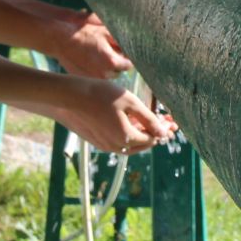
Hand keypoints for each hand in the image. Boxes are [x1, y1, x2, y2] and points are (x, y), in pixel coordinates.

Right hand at [49, 79, 175, 153]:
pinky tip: (129, 123)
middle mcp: (116, 146)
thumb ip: (148, 119)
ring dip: (141, 135)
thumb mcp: (130, 102)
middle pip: (142, 145)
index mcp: (126, 137)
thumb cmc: (100, 94)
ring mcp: (105, 145)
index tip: (171, 122)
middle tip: (164, 123)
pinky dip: (128, 135)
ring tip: (148, 123)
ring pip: (130, 145)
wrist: (69, 97)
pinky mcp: (96, 141)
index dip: (163, 130)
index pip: (152, 138)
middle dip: (154, 134)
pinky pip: (117, 142)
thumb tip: (164, 132)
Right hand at [51, 17, 130, 79]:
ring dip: (106, 68)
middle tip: (110, 51)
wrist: (61, 39)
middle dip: (117, 63)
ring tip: (98, 54)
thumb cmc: (84, 33)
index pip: (129, 64)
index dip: (127, 57)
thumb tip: (133, 46)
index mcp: (112, 62)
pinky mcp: (84, 78)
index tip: (124, 51)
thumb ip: (122, 41)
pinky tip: (89, 59)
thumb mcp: (107, 32)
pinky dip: (95, 70)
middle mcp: (104, 74)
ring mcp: (93, 78)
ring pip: (107, 75)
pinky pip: (95, 76)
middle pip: (118, 71)